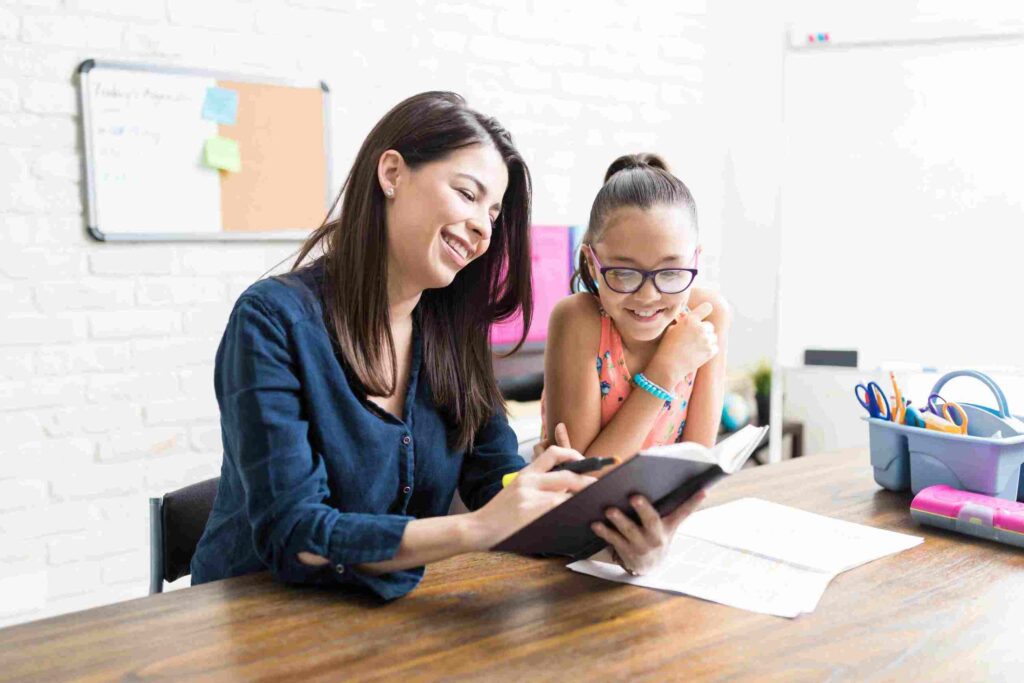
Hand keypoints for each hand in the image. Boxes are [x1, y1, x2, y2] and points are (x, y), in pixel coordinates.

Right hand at [473, 423, 593, 548]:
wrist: (478, 528)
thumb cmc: (499, 513)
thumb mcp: (516, 490)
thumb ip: (538, 485)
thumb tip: (568, 486)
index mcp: (525, 474)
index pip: (552, 453)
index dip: (573, 454)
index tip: (586, 462)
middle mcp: (528, 481)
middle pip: (567, 475)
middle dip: (588, 482)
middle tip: (600, 487)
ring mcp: (529, 498)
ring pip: (566, 495)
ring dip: (582, 500)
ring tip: (593, 506)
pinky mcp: (530, 514)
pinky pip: (558, 511)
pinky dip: (571, 514)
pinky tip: (578, 519)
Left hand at [590, 489, 707, 575]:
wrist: (649, 567)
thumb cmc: (656, 536)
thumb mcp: (669, 526)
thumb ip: (676, 508)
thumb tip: (697, 488)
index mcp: (668, 527)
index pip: (684, 513)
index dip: (694, 502)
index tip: (703, 490)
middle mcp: (656, 537)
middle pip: (651, 521)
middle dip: (643, 509)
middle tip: (634, 497)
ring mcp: (641, 545)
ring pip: (629, 532)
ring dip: (619, 520)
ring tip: (609, 510)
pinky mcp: (626, 552)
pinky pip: (614, 540)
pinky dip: (604, 532)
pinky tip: (595, 524)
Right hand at [647, 302, 717, 386]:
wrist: (669, 366)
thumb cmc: (667, 347)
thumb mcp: (672, 329)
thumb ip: (683, 322)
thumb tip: (687, 317)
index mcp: (690, 320)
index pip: (707, 307)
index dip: (705, 310)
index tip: (703, 314)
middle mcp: (700, 328)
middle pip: (710, 325)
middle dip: (704, 330)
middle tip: (694, 338)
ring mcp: (706, 340)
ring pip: (713, 336)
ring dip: (707, 340)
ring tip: (695, 347)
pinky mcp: (710, 351)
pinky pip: (715, 347)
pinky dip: (709, 350)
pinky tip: (698, 353)